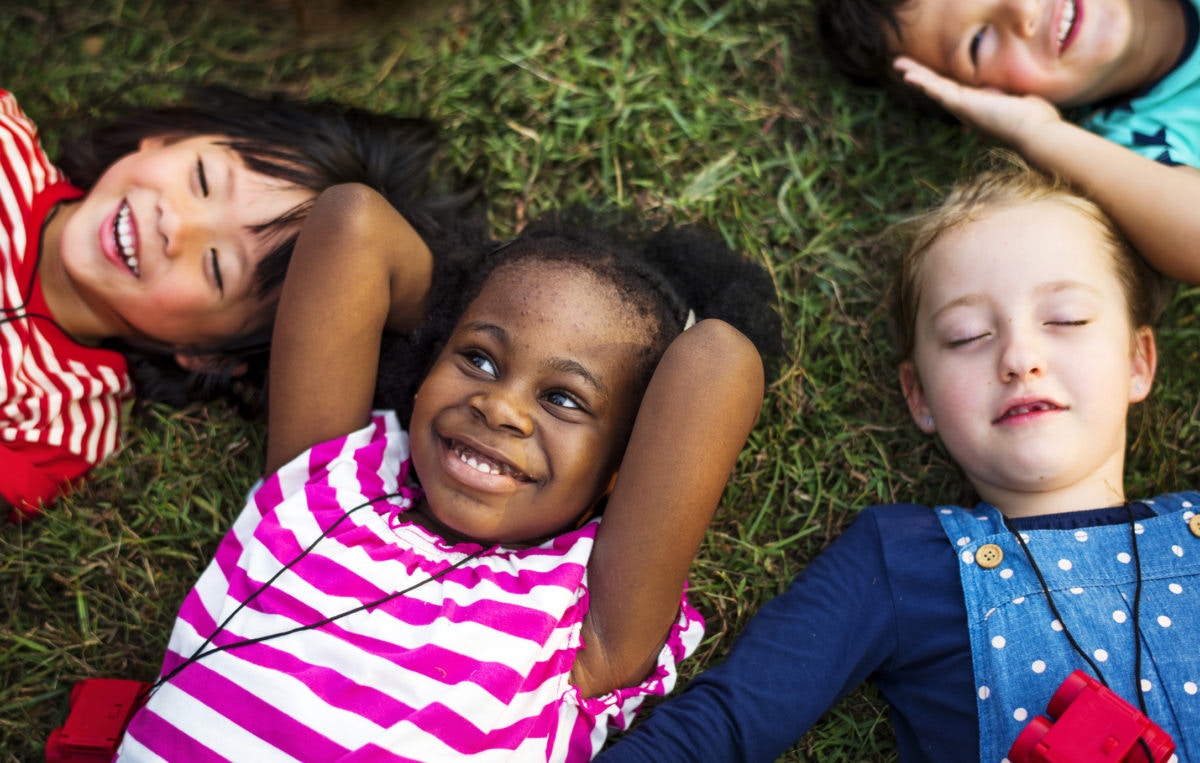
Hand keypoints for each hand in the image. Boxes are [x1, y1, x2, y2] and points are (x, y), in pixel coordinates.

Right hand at [894, 56, 1062, 147]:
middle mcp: (967, 110)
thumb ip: (1008, 95)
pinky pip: (939, 91)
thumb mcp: (1019, 99)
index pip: (953, 90)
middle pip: (939, 88)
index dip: (937, 81)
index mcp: (979, 106)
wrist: (1036, 132)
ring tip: (898, 64)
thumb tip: (1005, 95)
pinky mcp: (964, 106)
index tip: (923, 74)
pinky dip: (923, 83)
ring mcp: (964, 109)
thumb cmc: (1034, 119)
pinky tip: (908, 76)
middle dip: (921, 76)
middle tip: (901, 66)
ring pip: (935, 88)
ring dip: (916, 76)